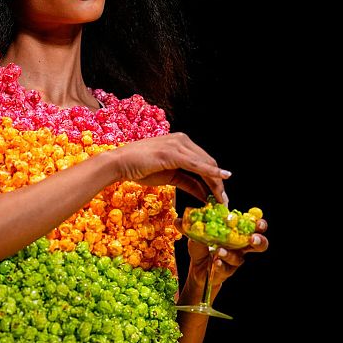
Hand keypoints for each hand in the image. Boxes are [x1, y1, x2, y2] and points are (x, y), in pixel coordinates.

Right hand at [113, 132, 230, 203]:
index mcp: (181, 143)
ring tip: (221, 199)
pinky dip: (211, 172)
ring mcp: (177, 145)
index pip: (204, 161)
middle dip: (218, 183)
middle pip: (209, 162)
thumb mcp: (168, 177)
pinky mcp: (172, 153)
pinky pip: (196, 165)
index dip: (215, 178)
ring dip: (216, 182)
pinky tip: (221, 178)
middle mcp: (182, 140)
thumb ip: (187, 182)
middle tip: (223, 201)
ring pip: (205, 164)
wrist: (119, 163)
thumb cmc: (139, 168)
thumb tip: (203, 193)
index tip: (220, 195)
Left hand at [179, 217, 268, 287]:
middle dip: (259, 240)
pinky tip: (214, 262)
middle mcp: (240, 247)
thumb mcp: (195, 236)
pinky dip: (220, 264)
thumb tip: (178, 220)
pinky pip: (226, 268)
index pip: (254, 227)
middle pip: (260, 244)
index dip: (259, 225)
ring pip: (239, 257)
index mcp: (236, 234)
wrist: (197, 269)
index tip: (257, 222)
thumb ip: (190, 227)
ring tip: (219, 250)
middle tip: (252, 238)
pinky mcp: (227, 271)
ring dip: (230, 253)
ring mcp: (235, 260)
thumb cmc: (202, 248)